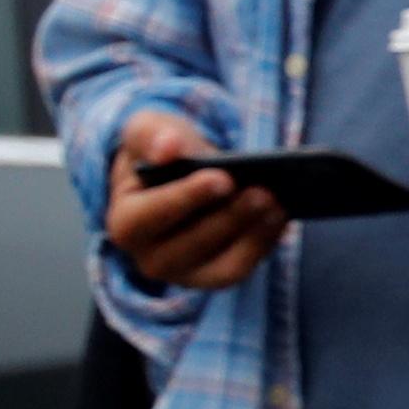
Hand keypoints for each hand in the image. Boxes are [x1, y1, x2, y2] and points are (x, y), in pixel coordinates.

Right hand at [106, 108, 285, 291]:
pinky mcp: (216, 276)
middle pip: (191, 245)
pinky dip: (264, 244)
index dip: (185, 198)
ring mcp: (186, 273)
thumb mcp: (149, 132)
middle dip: (229, 217)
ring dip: (253, 236)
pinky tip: (283, 217)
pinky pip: (243, 268)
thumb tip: (169, 148)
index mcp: (125, 222)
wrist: (180, 175)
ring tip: (279, 204)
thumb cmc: (162, 152)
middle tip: (263, 192)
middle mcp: (150, 257)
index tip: (221, 178)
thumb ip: (152, 136)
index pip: (148, 218)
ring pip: (222, 266)